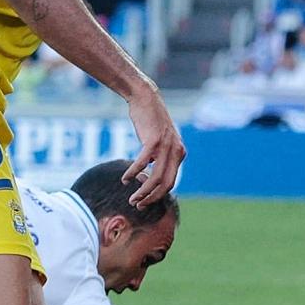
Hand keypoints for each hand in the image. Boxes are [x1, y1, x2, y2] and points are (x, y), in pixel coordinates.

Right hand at [122, 86, 184, 207]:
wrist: (146, 98)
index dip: (158, 194)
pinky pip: (142, 164)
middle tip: (138, 205)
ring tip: (132, 198)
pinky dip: (132, 174)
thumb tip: (149, 175)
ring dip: (143, 191)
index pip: (171, 181)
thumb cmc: (150, 121)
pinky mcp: (153, 141)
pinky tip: (124, 179)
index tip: (145, 200)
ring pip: (155, 178)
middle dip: (151, 198)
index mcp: (180, 153)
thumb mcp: (160, 141)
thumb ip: (160, 157)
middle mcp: (176, 151)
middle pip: (166, 184)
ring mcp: (166, 146)